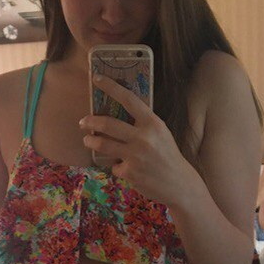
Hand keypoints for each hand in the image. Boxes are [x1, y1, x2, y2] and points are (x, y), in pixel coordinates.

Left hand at [79, 74, 196, 206]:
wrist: (179, 184)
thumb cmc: (168, 156)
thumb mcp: (161, 134)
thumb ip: (143, 124)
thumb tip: (118, 114)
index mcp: (153, 123)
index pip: (129, 99)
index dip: (110, 87)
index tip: (96, 78)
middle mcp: (144, 138)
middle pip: (108, 124)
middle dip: (90, 122)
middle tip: (83, 122)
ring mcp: (136, 156)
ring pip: (103, 145)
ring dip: (91, 142)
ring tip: (88, 141)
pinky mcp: (130, 173)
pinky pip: (114, 167)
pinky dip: (117, 167)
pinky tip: (125, 169)